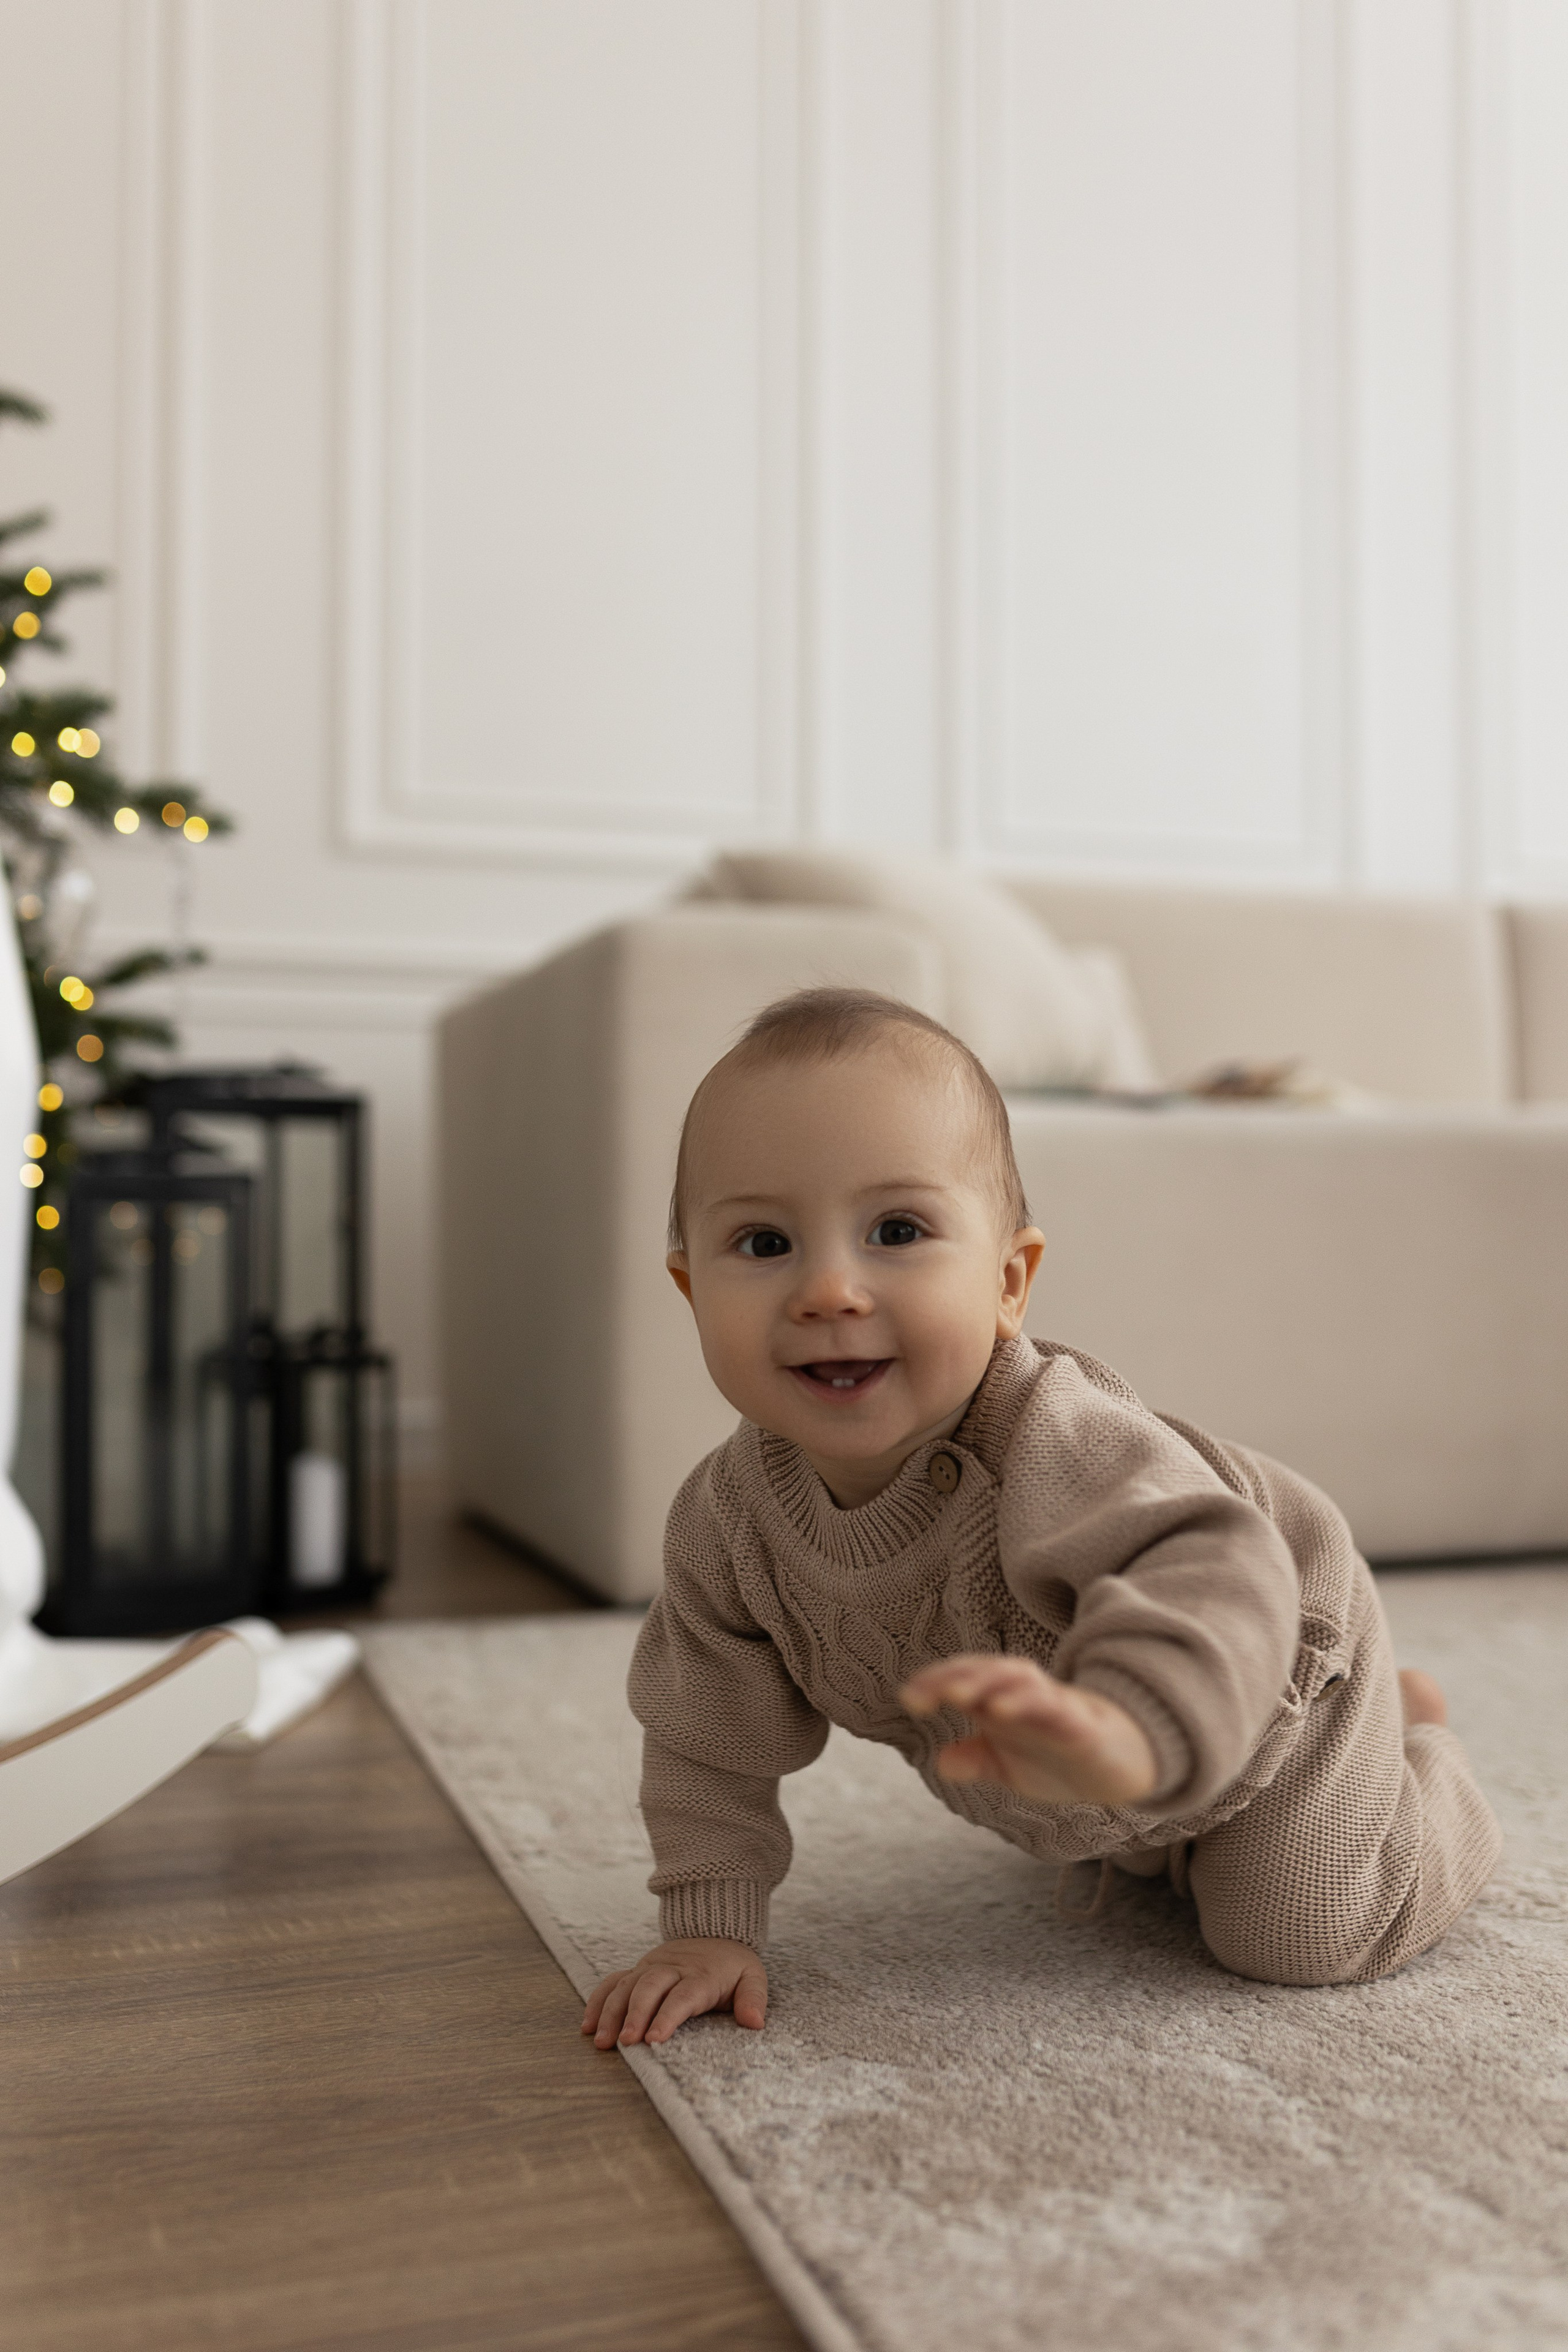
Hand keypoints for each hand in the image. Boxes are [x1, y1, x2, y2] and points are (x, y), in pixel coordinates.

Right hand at [581, 1937, 767, 2048]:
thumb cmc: (733, 1966)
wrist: (714, 1930)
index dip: (668, 2016)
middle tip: (625, 2043)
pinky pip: (613, 1981)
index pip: (683, 1996)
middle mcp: (671, 1968)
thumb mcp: (752, 1977)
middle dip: (634, 2014)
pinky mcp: (638, 1969)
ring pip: (626, 1985)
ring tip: (601, 2041)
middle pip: (649, 1988)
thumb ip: (754, 1999)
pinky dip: (598, 2001)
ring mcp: (650, 1967)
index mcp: (701, 1974)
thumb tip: (755, 2023)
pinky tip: (588, 2025)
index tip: (654, 2039)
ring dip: (611, 2012)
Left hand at [901, 1653, 1159, 1805]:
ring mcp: (1055, 1708)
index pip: (966, 1681)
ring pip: (1022, 1684)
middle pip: (989, 1673)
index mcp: (1003, 1703)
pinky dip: (1031, 1705)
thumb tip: (943, 1762)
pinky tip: (1006, 1711)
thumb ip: (977, 1760)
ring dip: (989, 1685)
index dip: (936, 1683)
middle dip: (957, 1677)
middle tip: (924, 1693)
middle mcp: (1026, 1698)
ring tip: (958, 1695)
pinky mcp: (1083, 1727)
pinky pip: (1057, 1711)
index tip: (908, 1698)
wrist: (1122, 1767)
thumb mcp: (1011, 1767)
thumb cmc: (1059, 1758)